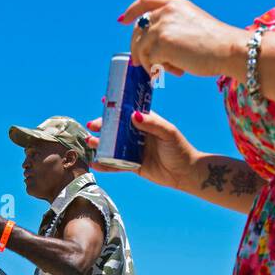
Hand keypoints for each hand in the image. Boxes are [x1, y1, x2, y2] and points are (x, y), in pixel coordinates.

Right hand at [86, 111, 200, 190]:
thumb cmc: (179, 149)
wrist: (185, 173)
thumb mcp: (167, 132)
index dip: (116, 107)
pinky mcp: (133, 165)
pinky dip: (106, 164)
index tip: (103, 101)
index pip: (128, 111)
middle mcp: (138, 134)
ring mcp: (134, 150)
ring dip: (100, 144)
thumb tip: (133, 115)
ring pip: (113, 145)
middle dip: (103, 126)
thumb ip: (151, 124)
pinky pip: (116, 164)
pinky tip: (95, 163)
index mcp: (146, 122)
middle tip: (92, 126)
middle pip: (116, 128)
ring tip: (90, 142)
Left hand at [119, 0, 245, 77]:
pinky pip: (149, 59)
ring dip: (151, 62)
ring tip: (169, 70)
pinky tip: (177, 71)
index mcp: (176, 4)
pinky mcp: (162, 43)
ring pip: (141, 47)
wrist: (229, 49)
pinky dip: (158, 69)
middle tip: (140, 63)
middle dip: (137, 48)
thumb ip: (174, 28)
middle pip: (139, 29)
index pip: (146, 1)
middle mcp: (167, 11)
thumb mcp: (193, 26)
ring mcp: (163, 26)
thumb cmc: (217, 44)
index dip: (132, 11)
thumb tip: (153, 48)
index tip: (123, 21)